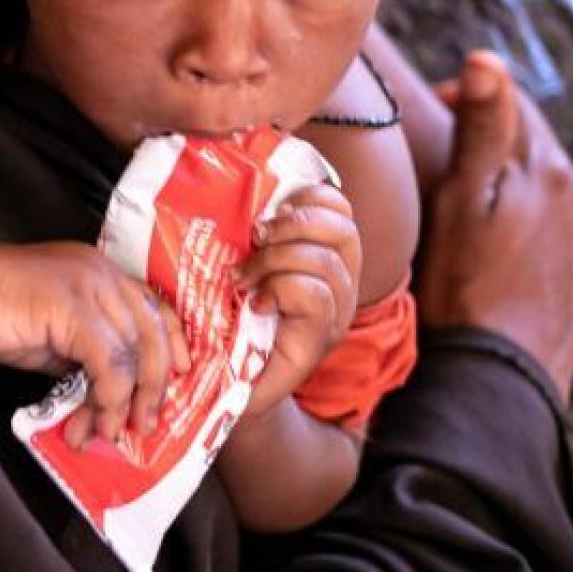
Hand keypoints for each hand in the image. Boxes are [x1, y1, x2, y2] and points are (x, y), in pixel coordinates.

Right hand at [0, 238, 189, 445]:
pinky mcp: (72, 306)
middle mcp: (106, 276)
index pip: (157, 311)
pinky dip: (106, 397)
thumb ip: (83, 356)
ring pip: (133, 353)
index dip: (175, 349)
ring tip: (106, 432)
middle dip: (154, 389)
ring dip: (124, 403)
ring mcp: (91, 287)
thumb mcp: (53, 336)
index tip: (177, 384)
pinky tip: (90, 420)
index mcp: (105, 276)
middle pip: (153, 336)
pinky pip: (107, 361)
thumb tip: (105, 398)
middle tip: (142, 426)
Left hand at [236, 184, 362, 417]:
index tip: (268, 209)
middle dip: (295, 224)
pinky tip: (256, 303)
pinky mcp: (320, 340)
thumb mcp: (242, 265)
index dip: (307, 194)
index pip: (338, 205)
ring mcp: (336, 313)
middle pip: (342, 228)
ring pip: (326, 260)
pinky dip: (280, 289)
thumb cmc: (231, 321)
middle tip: (256, 238)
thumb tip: (233, 183)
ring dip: (278, 260)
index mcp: (327, 256)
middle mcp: (342, 282)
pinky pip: (314, 295)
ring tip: (245, 278)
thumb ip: (253, 232)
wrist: (230, 388)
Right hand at [418, 51, 572, 400]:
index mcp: (551, 172)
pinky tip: (543, 247)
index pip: (515, 108)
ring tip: (480, 210)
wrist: (499, 376)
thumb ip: (481, 126)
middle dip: (499, 145)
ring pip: (557, 192)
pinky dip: (552, 229)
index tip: (433, 106)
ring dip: (524, 188)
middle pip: (538, 150)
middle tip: (448, 164)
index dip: (471, 99)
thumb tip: (487, 57)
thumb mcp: (459, 200)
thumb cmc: (463, 285)